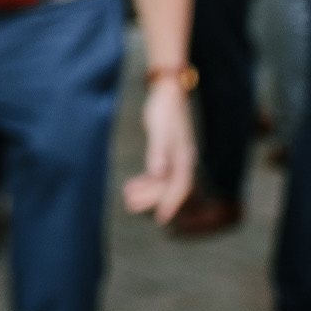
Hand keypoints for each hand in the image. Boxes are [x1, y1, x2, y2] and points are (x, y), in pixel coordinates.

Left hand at [123, 77, 196, 222]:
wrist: (168, 91)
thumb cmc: (164, 109)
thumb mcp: (160, 130)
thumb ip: (158, 152)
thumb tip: (158, 174)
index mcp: (184, 157)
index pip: (180, 187)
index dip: (171, 203)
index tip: (161, 219)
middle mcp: (183, 159)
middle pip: (168, 187)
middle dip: (151, 199)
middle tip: (130, 206)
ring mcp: (175, 156)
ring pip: (162, 181)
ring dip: (146, 191)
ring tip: (126, 198)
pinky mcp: (167, 151)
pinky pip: (158, 172)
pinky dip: (145, 180)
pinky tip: (131, 185)